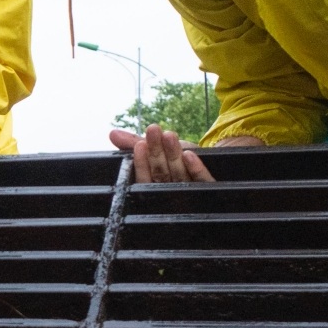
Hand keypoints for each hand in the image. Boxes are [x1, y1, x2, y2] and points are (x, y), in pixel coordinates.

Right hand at [110, 126, 259, 181]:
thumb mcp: (157, 148)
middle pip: (162, 176)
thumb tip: (112, 133)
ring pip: (179, 177)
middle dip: (157, 153)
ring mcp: (190, 195)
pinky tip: (189, 155)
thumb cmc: (177, 157)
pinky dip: (195, 168)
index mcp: (155, 188)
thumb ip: (134, 143)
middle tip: (153, 131)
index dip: (141, 163)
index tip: (139, 144)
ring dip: (173, 155)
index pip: (144, 180)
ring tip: (169, 135)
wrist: (215, 154)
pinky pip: (202, 182)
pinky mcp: (210, 191)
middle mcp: (170, 195)